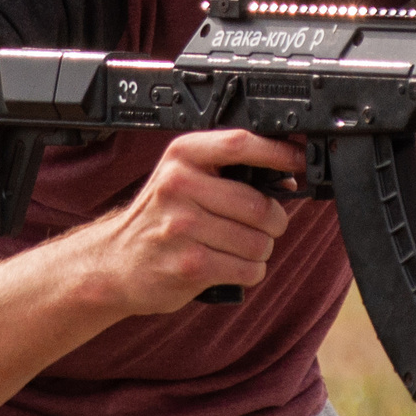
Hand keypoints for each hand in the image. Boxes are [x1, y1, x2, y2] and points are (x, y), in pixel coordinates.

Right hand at [87, 129, 305, 312]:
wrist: (115, 262)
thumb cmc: (159, 218)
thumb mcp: (183, 178)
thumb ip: (227, 170)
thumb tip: (288, 175)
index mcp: (182, 156)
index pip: (241, 144)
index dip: (279, 153)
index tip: (300, 161)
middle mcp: (179, 186)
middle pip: (260, 204)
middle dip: (273, 221)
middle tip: (261, 226)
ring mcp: (183, 227)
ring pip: (259, 241)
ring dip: (260, 250)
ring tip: (237, 247)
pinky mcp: (189, 265)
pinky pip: (248, 269)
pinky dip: (249, 271)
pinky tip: (229, 266)